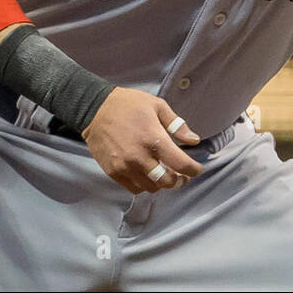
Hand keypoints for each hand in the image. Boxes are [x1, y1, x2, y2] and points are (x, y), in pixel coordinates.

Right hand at [81, 87, 204, 193]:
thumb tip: (193, 140)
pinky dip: (144, 185)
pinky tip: (147, 174)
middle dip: (178, 180)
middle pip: (166, 181)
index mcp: (153, 139)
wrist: (95, 109)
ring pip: (151, 187)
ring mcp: (125, 166)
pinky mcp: (113, 172)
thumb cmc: (128, 105)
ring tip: (164, 174)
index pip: (180, 164)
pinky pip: (134, 188)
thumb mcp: (157, 106)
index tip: (197, 169)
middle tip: (182, 175)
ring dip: (161, 183)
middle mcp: (140, 156)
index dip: (193, 170)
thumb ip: (176, 124)